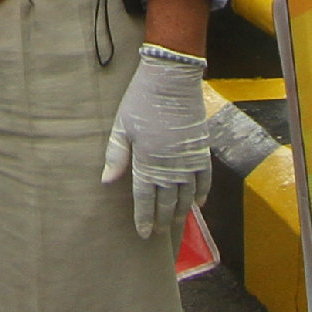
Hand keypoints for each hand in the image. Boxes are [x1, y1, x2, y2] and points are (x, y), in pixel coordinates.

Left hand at [100, 45, 211, 239]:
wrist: (172, 78)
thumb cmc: (141, 100)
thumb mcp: (121, 127)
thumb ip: (116, 156)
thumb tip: (106, 182)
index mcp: (147, 161)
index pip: (145, 198)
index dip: (144, 218)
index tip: (144, 233)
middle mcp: (170, 166)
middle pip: (167, 201)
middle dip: (162, 219)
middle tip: (159, 232)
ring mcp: (189, 159)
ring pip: (187, 194)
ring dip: (182, 211)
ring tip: (176, 223)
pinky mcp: (201, 149)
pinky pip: (205, 178)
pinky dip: (202, 193)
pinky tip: (199, 204)